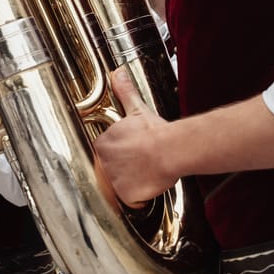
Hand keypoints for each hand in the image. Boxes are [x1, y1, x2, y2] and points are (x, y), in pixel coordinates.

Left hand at [96, 67, 177, 206]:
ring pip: (119, 186)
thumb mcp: (137, 109)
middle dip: (126, 168)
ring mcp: (112, 180)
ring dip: (132, 181)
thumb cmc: (156, 132)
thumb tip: (118, 73)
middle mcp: (103, 163)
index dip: (122, 153)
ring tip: (146, 171)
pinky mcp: (124, 194)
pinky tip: (148, 183)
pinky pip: (129, 200)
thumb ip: (124, 92)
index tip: (134, 152)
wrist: (170, 149)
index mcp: (103, 144)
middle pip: (111, 170)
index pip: (106, 153)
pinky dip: (139, 195)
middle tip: (142, 162)